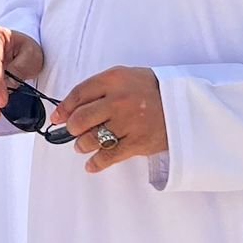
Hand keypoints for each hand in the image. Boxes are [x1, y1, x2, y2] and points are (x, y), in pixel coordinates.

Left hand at [52, 67, 166, 173]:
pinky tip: (91, 165)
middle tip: (74, 131)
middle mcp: (119, 100)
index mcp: (114, 80)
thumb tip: (71, 107)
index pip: (78, 93)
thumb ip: (99, 88)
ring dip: (82, 145)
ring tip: (83, 145)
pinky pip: (109, 156)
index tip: (56, 117)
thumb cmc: (151, 89)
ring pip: (91, 139)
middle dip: (72, 128)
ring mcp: (129, 123)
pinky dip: (96, 163)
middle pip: (80, 119)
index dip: (63, 108)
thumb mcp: (125, 77)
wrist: (185, 104)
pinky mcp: (138, 142)